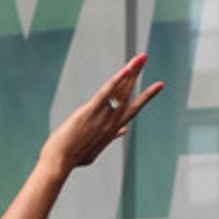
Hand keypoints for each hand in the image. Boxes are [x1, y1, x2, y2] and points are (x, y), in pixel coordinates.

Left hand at [44, 55, 162, 173]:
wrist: (60, 161)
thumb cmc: (74, 157)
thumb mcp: (96, 148)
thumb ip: (111, 138)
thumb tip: (123, 131)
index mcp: (113, 128)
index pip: (134, 108)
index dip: (146, 95)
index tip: (159, 85)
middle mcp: (112, 121)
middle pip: (128, 92)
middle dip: (137, 73)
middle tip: (144, 57)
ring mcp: (102, 115)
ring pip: (121, 89)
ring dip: (131, 71)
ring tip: (140, 58)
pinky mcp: (90, 111)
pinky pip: (106, 93)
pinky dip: (117, 81)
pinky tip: (126, 70)